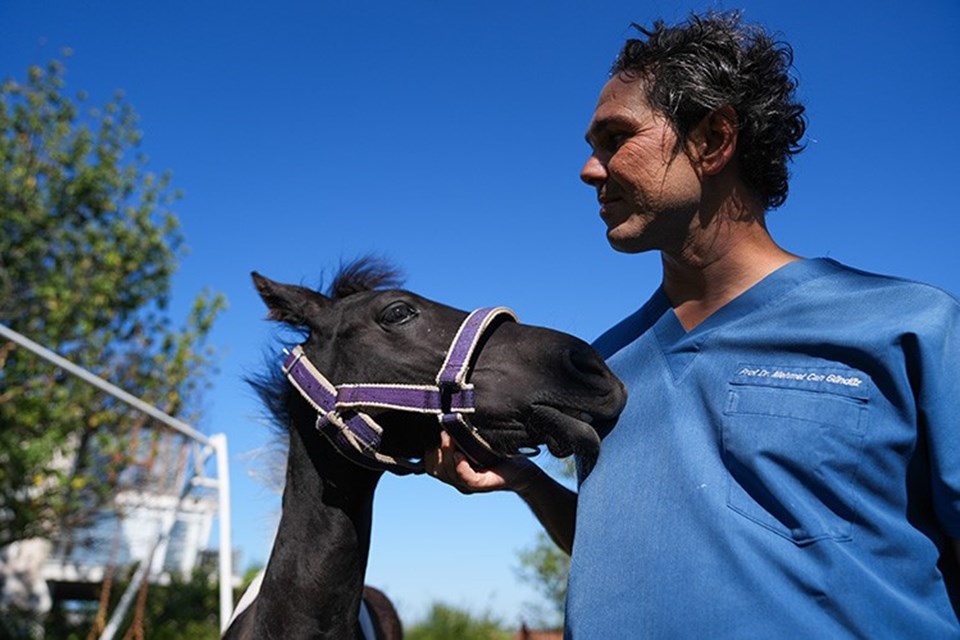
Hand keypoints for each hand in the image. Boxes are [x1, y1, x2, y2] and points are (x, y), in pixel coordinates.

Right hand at [424, 431, 539, 493]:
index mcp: (453, 470)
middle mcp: (458, 480)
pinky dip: (460, 466)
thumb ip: (458, 434)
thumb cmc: (498, 450)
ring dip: (446, 454)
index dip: (428, 450)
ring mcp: (469, 484)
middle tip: (443, 431)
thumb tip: (443, 413)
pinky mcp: (483, 484)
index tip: (432, 433)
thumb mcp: (474, 439)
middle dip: (436, 450)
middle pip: (436, 470)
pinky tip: (461, 454)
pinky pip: (466, 478)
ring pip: (448, 473)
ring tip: (449, 436)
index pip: (430, 465)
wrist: (523, 466)